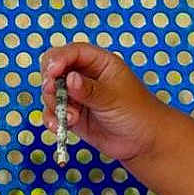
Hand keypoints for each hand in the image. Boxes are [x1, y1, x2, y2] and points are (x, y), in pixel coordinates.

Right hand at [40, 43, 170, 163]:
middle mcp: (86, 76)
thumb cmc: (138, 112)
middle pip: (55, 69)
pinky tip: (61, 126)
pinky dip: (52, 119)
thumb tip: (69, 78)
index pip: (74, 52)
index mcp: (101, 63)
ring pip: (51, 92)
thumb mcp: (113, 98)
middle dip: (50, 81)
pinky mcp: (72, 114)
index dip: (59, 59)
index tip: (52, 72)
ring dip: (55, 104)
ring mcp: (78, 96)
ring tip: (72, 117)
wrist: (143, 141)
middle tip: (51, 91)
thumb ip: (89, 89)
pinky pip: (52, 112)